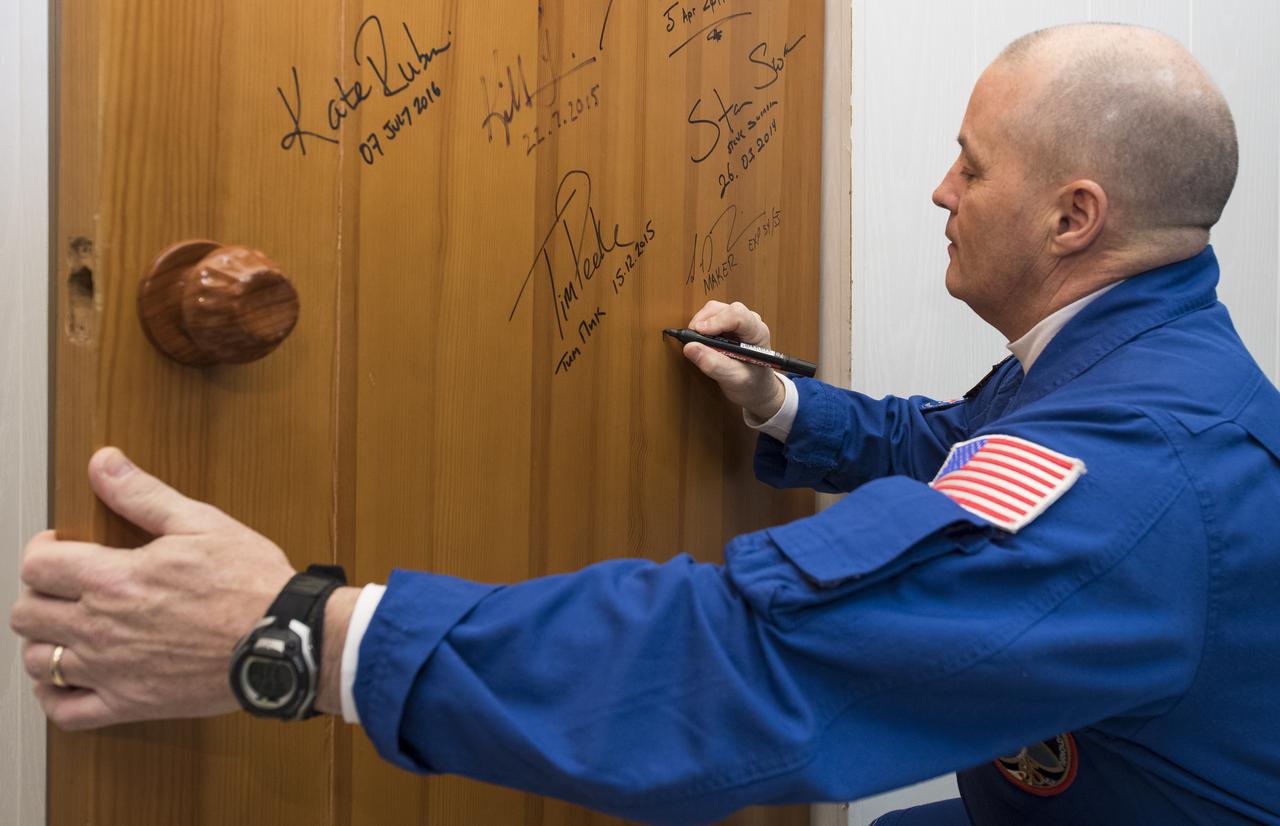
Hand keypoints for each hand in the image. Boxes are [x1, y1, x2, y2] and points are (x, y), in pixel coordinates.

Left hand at [10, 447, 299, 729]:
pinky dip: (55, 696)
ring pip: (38, 662)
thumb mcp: (202, 524)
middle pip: (26, 614)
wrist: (283, 639)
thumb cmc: (250, 582)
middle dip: (40, 594)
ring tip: (69, 630)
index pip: (37, 565)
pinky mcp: (130, 703)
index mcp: (115, 578)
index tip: (60, 549)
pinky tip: (68, 679)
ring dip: (45, 642)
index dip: (42, 550)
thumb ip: (143, 495)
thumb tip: (103, 464)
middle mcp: (102, 626)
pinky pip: (66, 711)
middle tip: (66, 587)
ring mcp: (112, 670)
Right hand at [682, 301, 785, 420]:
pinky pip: (709, 317)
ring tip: (699, 346)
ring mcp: (737, 321)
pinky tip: (701, 344)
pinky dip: (700, 328)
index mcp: (757, 332)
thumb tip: (690, 348)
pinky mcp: (726, 325)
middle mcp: (748, 321)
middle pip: (721, 309)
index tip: (699, 333)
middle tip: (693, 342)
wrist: (757, 389)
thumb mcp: (735, 379)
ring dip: (700, 325)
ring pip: (712, 310)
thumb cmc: (753, 384)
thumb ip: (714, 364)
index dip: (716, 321)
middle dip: (703, 322)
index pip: (737, 315)